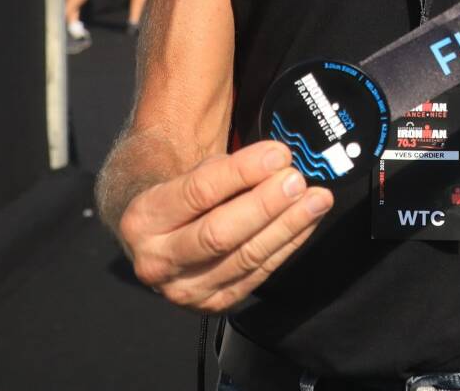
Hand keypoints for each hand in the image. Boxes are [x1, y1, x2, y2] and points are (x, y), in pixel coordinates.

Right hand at [118, 140, 332, 312]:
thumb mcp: (188, 174)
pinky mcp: (213, 305)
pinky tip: (306, 223)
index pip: (198, 192)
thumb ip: (227, 171)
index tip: (278, 155)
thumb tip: (276, 163)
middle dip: (264, 205)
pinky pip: (257, 275)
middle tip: (296, 181)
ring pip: (243, 258)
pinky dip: (287, 246)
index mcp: (143, 219)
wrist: (157, 238)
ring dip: (286, 226)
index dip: (242, 172)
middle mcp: (157, 261)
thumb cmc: (180, 197)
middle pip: (218, 233)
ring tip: (315, 200)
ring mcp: (184, 290)